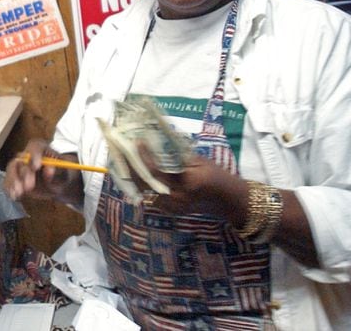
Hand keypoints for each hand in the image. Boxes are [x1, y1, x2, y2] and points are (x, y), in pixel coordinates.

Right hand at [3, 139, 83, 206]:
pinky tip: (15, 197)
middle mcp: (27, 154)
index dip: (34, 155)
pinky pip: (8, 180)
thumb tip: (49, 170)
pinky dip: (10, 188)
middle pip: (21, 159)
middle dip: (24, 173)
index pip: (35, 146)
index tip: (36, 167)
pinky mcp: (15, 177)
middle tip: (29, 186)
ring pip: (12, 169)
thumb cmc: (62, 175)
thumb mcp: (64, 173)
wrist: (57, 185)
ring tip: (19, 193)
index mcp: (41, 148)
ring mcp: (19, 165)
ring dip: (14, 181)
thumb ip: (57, 171)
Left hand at [131, 142, 247, 221]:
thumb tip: (156, 139)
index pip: (157, 171)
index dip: (145, 157)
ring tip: (127, 159)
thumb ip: (177, 154)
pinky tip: (138, 172)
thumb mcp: (199, 161)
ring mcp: (172, 207)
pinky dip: (143, 184)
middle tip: (123, 151)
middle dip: (132, 167)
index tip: (138, 142)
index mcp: (186, 184)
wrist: (227, 200)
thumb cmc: (216, 175)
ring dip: (134, 175)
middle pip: (145, 183)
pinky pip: (151, 196)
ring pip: (145, 191)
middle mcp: (176, 199)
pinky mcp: (170, 210)